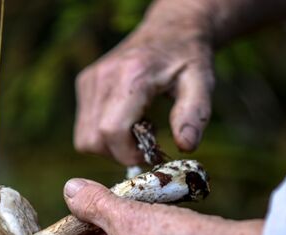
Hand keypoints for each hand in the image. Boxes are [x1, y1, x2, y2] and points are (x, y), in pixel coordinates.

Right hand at [74, 1, 215, 164]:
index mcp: (132, 77)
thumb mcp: (202, 84)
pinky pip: (84, 126)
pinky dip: (104, 134)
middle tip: (146, 144)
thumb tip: (186, 146)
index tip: (151, 153)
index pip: (112, 131)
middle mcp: (103, 77)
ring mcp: (90, 80)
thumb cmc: (188, 59)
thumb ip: (194, 114)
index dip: (129, 153)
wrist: (170, 30)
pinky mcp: (85, 83)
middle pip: (93, 140)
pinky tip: (127, 119)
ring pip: (84, 139)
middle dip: (120, 153)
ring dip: (111, 146)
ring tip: (137, 129)